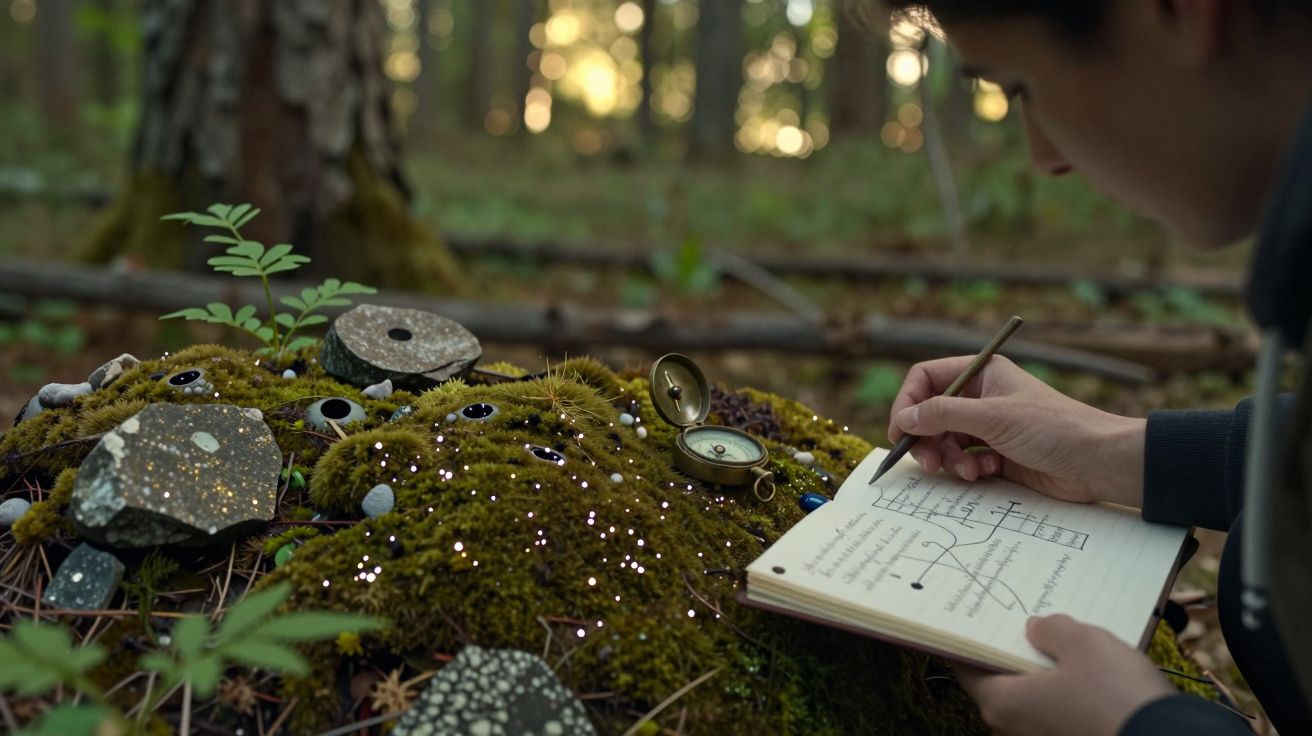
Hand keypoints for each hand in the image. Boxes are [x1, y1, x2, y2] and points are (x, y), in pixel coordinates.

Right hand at [888, 355, 1145, 506]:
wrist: (1098, 462)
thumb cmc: (1053, 428)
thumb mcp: (993, 417)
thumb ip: (943, 414)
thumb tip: (905, 418)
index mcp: (981, 373)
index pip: (926, 378)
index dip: (908, 403)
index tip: (900, 431)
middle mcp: (981, 396)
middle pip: (930, 414)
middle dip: (927, 439)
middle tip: (929, 463)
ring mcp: (988, 426)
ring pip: (945, 440)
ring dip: (949, 458)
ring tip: (968, 470)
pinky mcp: (996, 453)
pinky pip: (964, 459)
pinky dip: (968, 468)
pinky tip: (987, 472)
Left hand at [954, 614, 1174, 735]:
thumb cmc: (1116, 696)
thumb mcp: (1084, 644)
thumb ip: (1052, 630)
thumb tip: (1036, 628)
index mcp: (1002, 703)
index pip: (965, 665)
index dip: (968, 638)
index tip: (972, 615)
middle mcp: (1013, 728)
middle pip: (999, 680)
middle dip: (1010, 649)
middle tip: (1023, 618)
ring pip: (1032, 696)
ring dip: (1042, 669)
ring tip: (1060, 637)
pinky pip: (1056, 710)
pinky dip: (1063, 688)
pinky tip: (1086, 667)